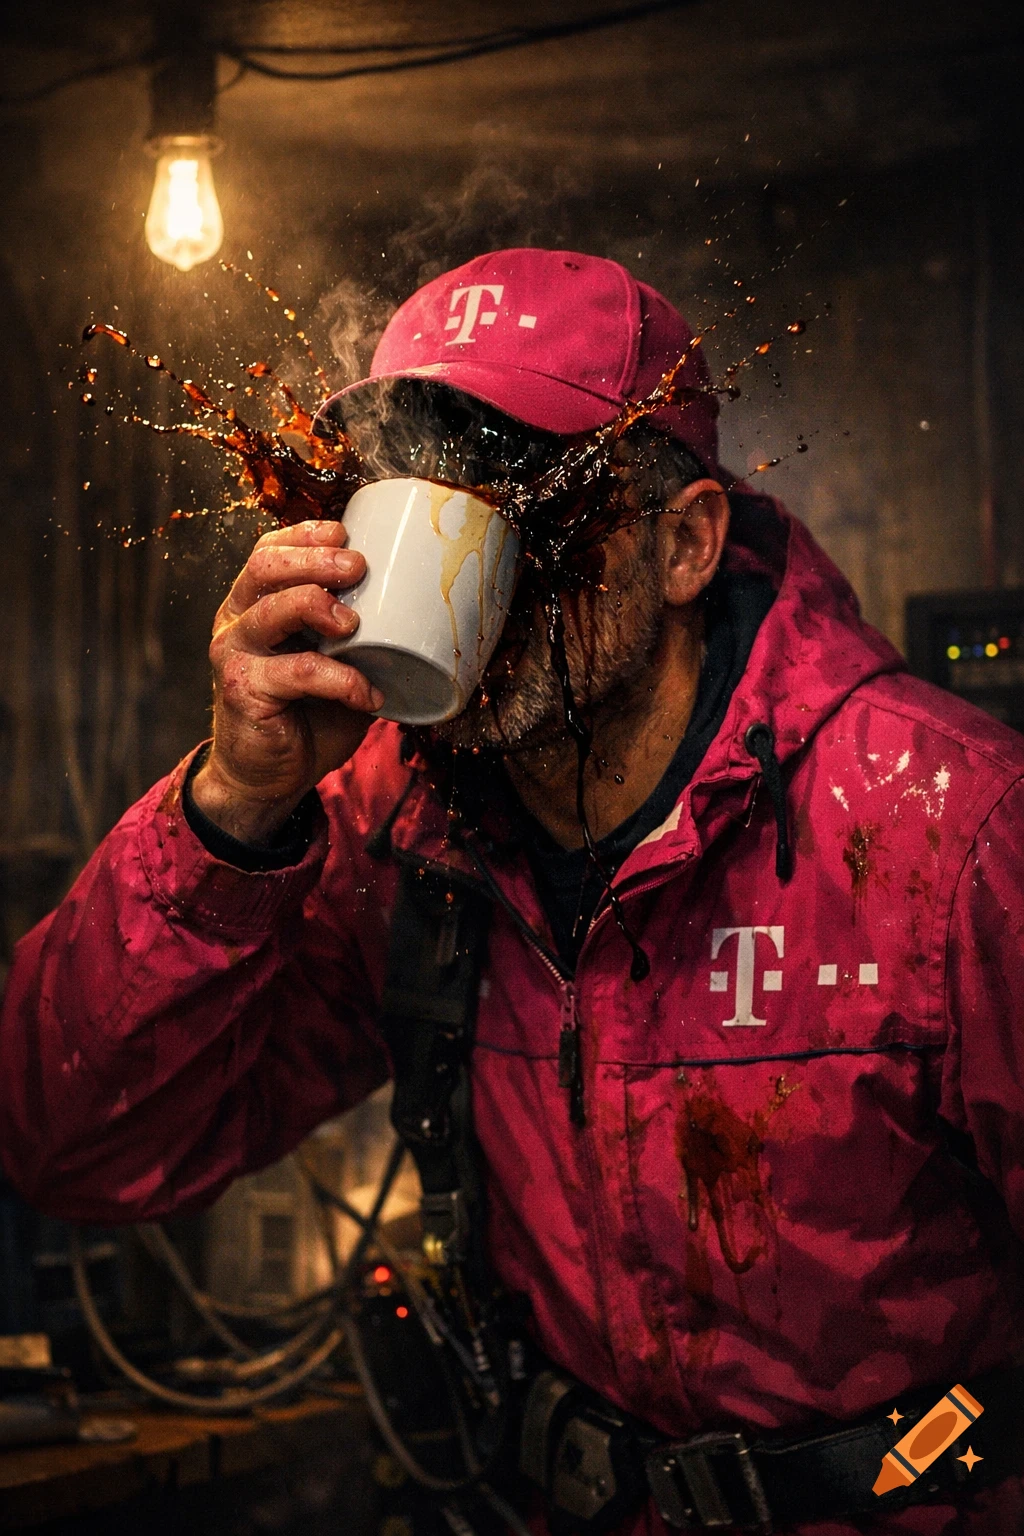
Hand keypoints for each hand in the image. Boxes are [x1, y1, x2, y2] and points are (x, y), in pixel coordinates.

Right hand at [191, 520, 382, 843]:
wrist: (269, 777)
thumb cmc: (306, 715)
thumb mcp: (335, 662)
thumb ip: (359, 634)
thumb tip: (424, 608)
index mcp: (255, 603)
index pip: (269, 550)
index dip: (304, 535)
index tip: (346, 532)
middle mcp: (236, 620)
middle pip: (265, 567)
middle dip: (314, 560)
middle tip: (357, 567)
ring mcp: (234, 653)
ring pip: (271, 611)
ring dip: (318, 606)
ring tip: (355, 624)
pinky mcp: (243, 690)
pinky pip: (296, 672)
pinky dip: (340, 680)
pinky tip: (368, 693)